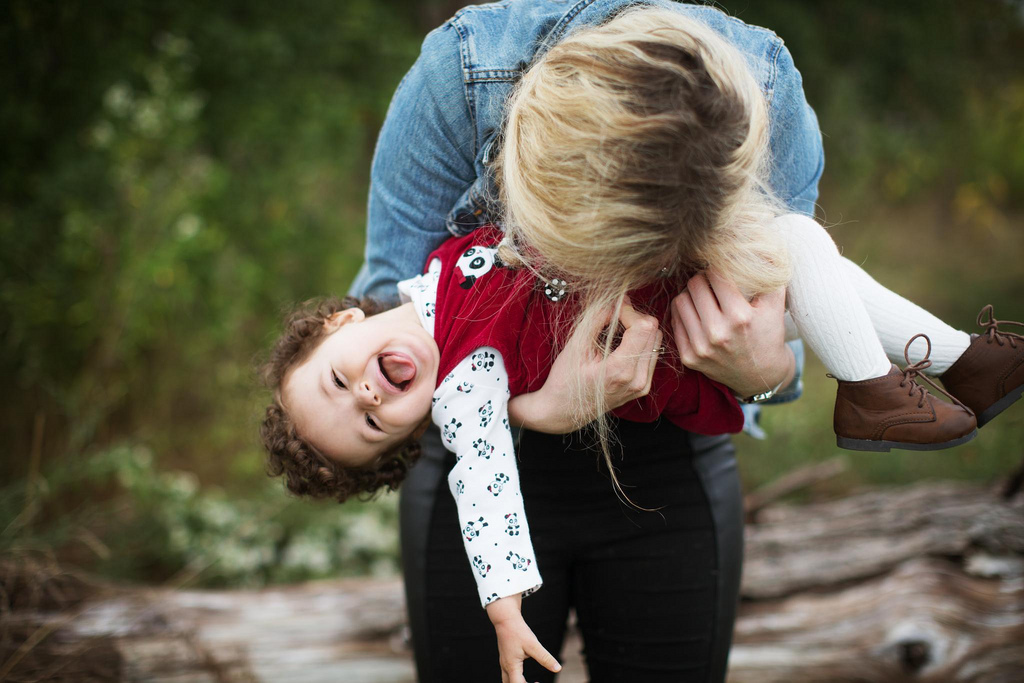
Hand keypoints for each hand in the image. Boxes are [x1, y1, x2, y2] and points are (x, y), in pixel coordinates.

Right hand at [486, 595, 560, 682]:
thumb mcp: (533, 644)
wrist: (505, 619)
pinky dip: (516, 678)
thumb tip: (557, 668)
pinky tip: (524, 674)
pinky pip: (508, 674)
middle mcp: (505, 667)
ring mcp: (503, 663)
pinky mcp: (505, 659)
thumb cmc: (518, 631)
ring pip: (507, 681)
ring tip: (531, 682)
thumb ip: (545, 658)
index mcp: (511, 666)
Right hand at [507, 297, 662, 432]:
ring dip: (639, 329)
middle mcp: (638, 380)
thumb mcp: (576, 346)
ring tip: (616, 329)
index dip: (629, 311)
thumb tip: (617, 300)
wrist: (564, 412)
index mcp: (621, 371)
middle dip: (635, 318)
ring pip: (656, 341)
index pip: (644, 327)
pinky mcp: (643, 387)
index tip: (614, 308)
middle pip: (654, 331)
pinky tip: (620, 343)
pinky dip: (639, 342)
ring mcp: (643, 386)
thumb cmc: (565, 381)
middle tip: (613, 316)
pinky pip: (651, 354)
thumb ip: (597, 319)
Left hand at [670, 269, 794, 397]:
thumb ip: (769, 275)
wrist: (760, 376)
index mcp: (741, 317)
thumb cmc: (768, 334)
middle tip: (711, 283)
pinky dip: (684, 313)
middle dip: (703, 279)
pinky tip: (697, 313)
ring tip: (703, 297)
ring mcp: (701, 347)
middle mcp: (718, 333)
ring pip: (680, 300)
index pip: (716, 275)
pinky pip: (675, 320)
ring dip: (690, 294)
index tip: (722, 270)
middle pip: (695, 284)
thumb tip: (760, 248)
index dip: (718, 268)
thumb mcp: (775, 305)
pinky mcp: (689, 357)